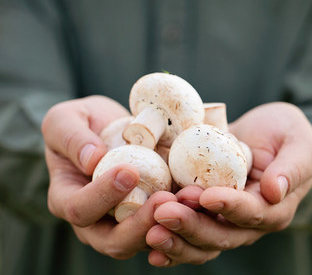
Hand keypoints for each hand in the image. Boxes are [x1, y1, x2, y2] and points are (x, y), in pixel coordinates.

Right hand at [41, 95, 176, 258]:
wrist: (110, 126)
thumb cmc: (82, 123)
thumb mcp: (65, 120)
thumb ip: (71, 137)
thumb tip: (92, 160)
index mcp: (67, 199)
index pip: (80, 209)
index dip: (102, 196)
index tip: (129, 171)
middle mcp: (96, 220)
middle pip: (114, 240)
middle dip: (141, 224)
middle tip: (164, 199)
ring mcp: (126, 220)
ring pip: (146, 238)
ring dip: (169, 224)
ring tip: (188, 199)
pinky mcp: (151, 212)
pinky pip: (168, 224)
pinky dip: (185, 214)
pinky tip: (198, 197)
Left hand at [146, 102, 311, 266]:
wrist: (264, 134)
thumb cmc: (286, 134)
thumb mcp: (300, 142)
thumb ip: (293, 166)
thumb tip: (276, 191)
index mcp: (273, 208)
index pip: (252, 214)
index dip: (229, 207)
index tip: (206, 195)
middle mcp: (247, 221)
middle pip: (221, 234)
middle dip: (192, 225)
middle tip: (164, 212)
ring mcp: (223, 219)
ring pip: (200, 240)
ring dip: (175, 237)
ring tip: (150, 229)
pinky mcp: (203, 211)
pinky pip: (187, 232)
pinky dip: (170, 238)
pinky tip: (147, 239)